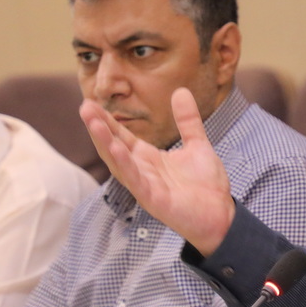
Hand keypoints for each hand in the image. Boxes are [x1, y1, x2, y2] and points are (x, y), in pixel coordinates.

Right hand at [81, 88, 234, 254]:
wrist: (222, 215)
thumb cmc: (207, 186)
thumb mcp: (198, 145)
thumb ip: (188, 121)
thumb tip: (181, 91)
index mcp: (148, 159)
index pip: (122, 137)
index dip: (107, 120)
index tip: (91, 102)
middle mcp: (141, 171)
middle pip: (114, 146)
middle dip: (99, 127)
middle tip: (84, 106)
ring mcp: (144, 186)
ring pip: (118, 162)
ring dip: (105, 142)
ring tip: (92, 121)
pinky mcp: (153, 199)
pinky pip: (135, 180)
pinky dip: (125, 164)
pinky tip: (116, 148)